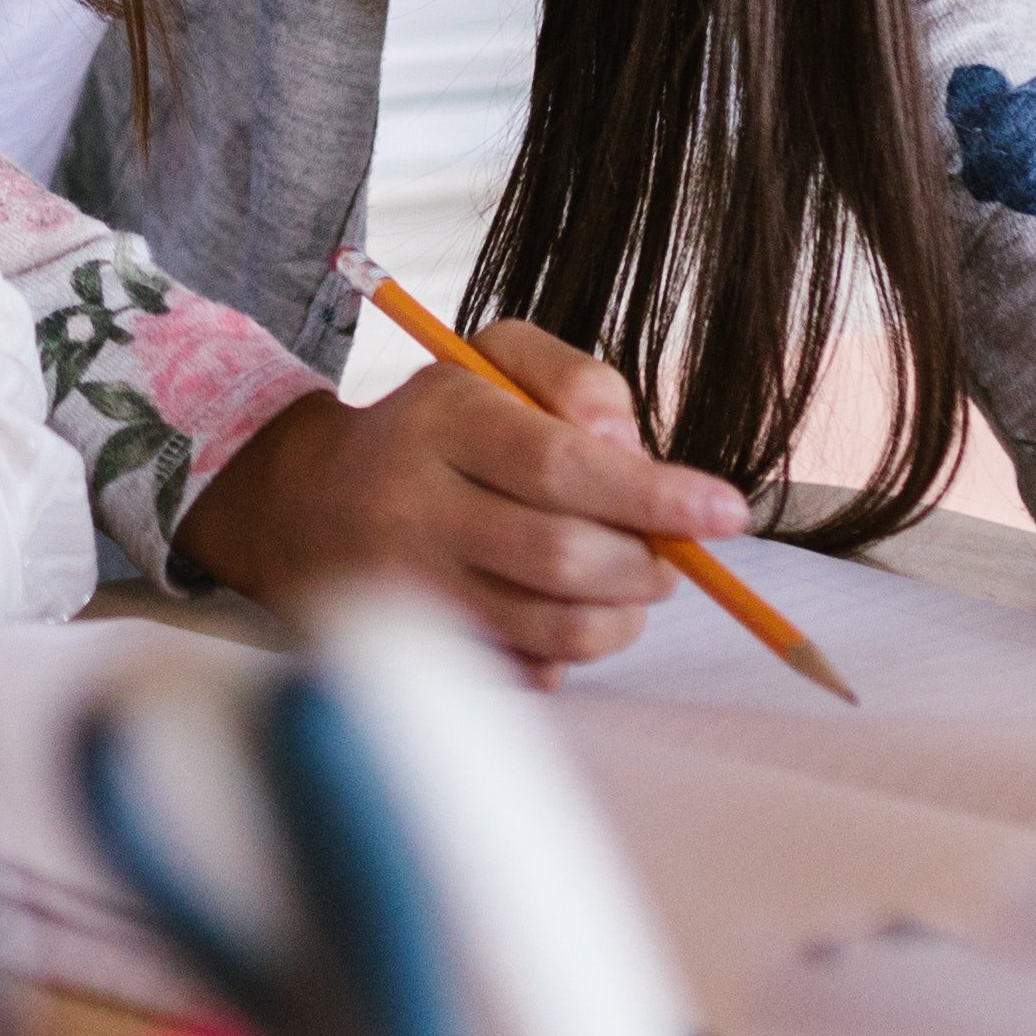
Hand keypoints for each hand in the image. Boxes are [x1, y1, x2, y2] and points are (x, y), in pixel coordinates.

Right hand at [168, 322, 754, 669]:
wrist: (310, 506)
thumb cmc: (435, 430)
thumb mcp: (492, 363)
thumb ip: (575, 379)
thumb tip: (630, 447)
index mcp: (441, 419)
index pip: (559, 464)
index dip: (653, 495)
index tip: (726, 513)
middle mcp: (414, 505)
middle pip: (564, 555)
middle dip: (645, 564)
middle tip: (664, 558)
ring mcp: (411, 589)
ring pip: (555, 627)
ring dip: (622, 615)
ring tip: (626, 585)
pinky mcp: (417, 652)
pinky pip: (529, 672)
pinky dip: (571, 651)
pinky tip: (561, 613)